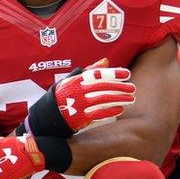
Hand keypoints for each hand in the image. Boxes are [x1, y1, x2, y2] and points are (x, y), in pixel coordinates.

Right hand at [17, 58, 134, 137]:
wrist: (47, 117)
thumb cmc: (61, 96)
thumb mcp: (71, 80)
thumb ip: (89, 71)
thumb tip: (105, 61)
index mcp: (76, 80)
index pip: (98, 74)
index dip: (114, 73)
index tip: (127, 73)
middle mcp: (77, 91)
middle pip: (103, 87)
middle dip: (120, 87)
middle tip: (132, 88)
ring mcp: (78, 105)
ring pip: (103, 100)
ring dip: (119, 99)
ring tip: (131, 99)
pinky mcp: (79, 117)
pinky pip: (98, 114)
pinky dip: (110, 111)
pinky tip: (120, 109)